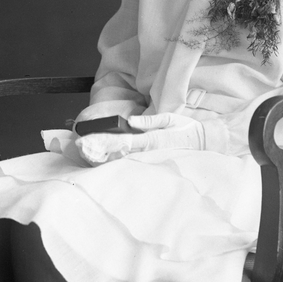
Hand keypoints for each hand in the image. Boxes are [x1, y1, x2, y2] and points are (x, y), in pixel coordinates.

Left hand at [75, 113, 206, 165]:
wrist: (202, 143)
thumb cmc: (185, 129)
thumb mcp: (169, 118)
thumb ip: (149, 120)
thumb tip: (131, 120)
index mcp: (151, 140)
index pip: (123, 140)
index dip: (104, 140)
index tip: (88, 140)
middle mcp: (147, 152)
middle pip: (117, 152)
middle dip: (98, 149)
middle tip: (80, 147)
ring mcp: (149, 159)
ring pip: (122, 159)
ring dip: (104, 156)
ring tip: (86, 152)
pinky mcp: (151, 162)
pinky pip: (131, 162)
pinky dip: (116, 160)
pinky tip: (103, 158)